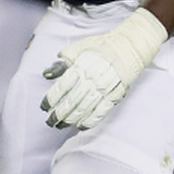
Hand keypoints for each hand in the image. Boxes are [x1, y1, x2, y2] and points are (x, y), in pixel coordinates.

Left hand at [39, 7, 167, 129]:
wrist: (129, 47)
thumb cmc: (102, 46)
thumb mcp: (78, 48)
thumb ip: (62, 62)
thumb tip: (47, 74)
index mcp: (80, 67)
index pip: (61, 88)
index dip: (51, 100)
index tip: (44, 107)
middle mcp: (91, 79)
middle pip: (71, 102)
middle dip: (58, 114)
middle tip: (50, 122)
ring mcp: (104, 88)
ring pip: (85, 109)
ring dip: (71, 120)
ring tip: (62, 126)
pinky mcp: (116, 95)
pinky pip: (102, 112)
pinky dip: (91, 121)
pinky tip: (81, 127)